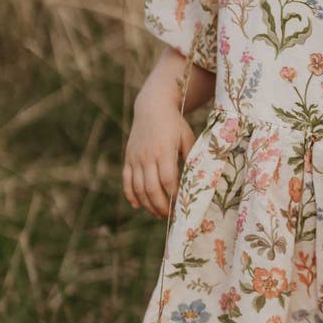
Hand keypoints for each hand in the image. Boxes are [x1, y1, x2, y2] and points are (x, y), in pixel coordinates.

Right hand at [122, 95, 196, 219]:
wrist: (152, 107)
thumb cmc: (174, 123)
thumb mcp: (187, 136)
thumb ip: (191, 156)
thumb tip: (197, 178)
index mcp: (164, 150)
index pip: (168, 179)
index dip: (174, 194)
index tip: (181, 204)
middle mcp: (147, 156)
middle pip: (151, 188)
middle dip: (161, 205)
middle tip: (169, 215)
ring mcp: (135, 158)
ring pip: (138, 188)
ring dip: (147, 204)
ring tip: (157, 214)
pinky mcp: (128, 158)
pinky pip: (126, 181)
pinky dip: (131, 195)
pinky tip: (138, 206)